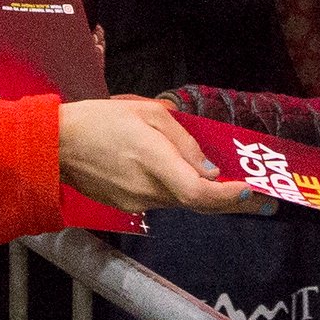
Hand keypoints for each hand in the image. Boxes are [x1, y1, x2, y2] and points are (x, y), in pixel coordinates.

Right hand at [58, 97, 263, 215]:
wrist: (55, 145)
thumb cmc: (100, 120)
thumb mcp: (148, 113)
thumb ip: (183, 141)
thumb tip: (209, 169)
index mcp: (155, 162)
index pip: (199, 192)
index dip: (229, 196)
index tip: (251, 191)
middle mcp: (148, 190)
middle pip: (198, 203)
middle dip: (233, 202)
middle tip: (264, 202)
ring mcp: (136, 203)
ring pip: (180, 202)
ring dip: (206, 196)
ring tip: (232, 186)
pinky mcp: (126, 206)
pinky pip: (162, 200)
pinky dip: (180, 192)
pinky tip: (187, 180)